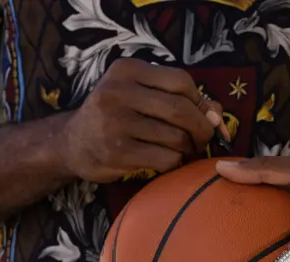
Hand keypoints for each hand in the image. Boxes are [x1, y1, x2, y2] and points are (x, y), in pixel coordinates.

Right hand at [65, 58, 224, 182]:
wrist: (72, 144)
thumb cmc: (115, 118)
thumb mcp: (139, 96)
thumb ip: (179, 98)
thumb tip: (217, 115)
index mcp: (127, 71)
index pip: (180, 81)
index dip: (201, 101)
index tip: (206, 116)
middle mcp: (118, 92)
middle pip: (181, 109)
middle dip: (201, 128)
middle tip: (203, 139)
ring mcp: (115, 123)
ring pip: (176, 137)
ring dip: (188, 149)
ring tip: (183, 151)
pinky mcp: (117, 152)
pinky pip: (166, 159)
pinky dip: (175, 163)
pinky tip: (169, 162)